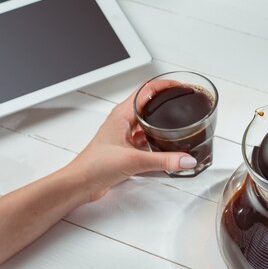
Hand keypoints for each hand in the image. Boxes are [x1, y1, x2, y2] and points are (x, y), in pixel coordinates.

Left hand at [66, 86, 195, 202]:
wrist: (80, 183)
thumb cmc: (94, 166)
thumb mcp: (135, 161)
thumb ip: (164, 160)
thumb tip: (186, 160)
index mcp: (123, 114)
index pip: (147, 89)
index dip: (166, 85)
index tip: (182, 87)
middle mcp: (123, 120)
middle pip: (149, 102)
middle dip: (167, 100)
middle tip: (183, 101)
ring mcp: (124, 133)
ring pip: (147, 119)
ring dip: (161, 118)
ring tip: (177, 120)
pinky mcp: (125, 146)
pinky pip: (145, 135)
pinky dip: (157, 136)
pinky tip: (165, 144)